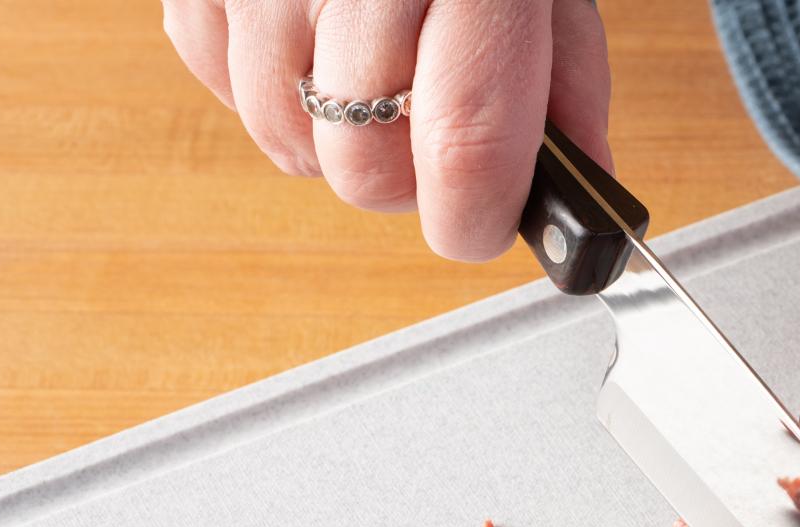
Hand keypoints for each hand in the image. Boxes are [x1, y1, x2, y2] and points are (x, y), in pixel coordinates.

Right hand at [162, 0, 611, 259]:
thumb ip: (566, 81)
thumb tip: (576, 195)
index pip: (468, 142)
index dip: (475, 216)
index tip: (483, 224)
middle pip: (364, 168)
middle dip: (405, 175)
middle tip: (429, 122)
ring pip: (287, 143)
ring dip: (334, 136)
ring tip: (370, 63)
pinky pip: (223, 85)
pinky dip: (272, 84)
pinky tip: (312, 30)